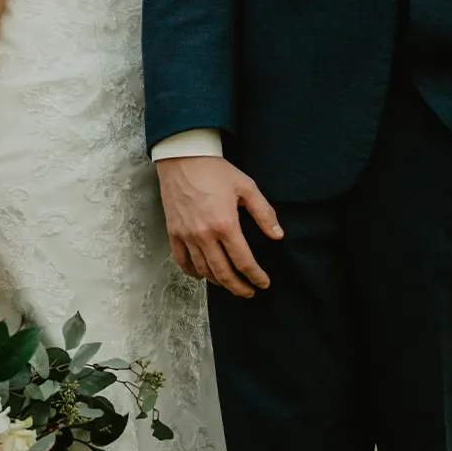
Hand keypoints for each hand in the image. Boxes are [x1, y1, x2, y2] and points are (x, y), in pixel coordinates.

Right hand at [156, 156, 282, 297]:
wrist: (183, 158)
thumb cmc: (216, 171)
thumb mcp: (246, 187)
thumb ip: (264, 213)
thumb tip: (278, 236)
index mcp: (225, 225)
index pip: (243, 261)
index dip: (256, 276)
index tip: (263, 283)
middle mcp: (204, 235)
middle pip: (223, 273)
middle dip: (238, 287)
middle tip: (249, 292)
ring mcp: (186, 236)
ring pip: (203, 270)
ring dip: (218, 282)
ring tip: (230, 284)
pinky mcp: (174, 232)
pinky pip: (182, 261)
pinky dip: (193, 272)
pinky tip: (202, 275)